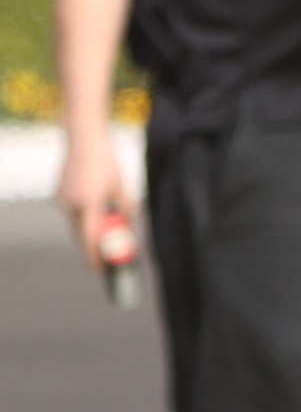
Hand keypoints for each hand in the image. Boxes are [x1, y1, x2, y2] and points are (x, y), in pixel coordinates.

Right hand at [53, 131, 132, 273]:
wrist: (84, 140)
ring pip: (76, 223)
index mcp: (90, 205)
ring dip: (88, 232)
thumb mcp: (122, 188)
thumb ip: (125, 208)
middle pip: (81, 235)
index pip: (91, 239)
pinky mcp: (60, 192)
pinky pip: (72, 211)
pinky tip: (93, 216)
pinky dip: (82, 218)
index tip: (101, 270)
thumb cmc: (106, 163)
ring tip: (102, 238)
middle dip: (92, 248)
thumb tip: (129, 222)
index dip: (95, 257)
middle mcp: (73, 204)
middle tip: (104, 259)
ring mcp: (64, 198)